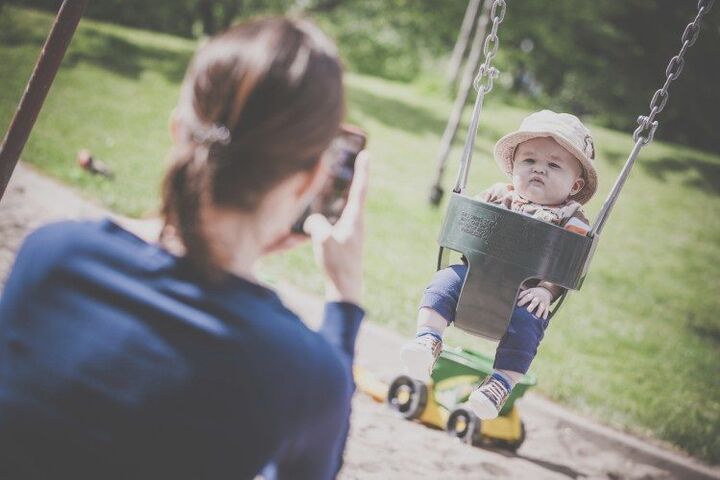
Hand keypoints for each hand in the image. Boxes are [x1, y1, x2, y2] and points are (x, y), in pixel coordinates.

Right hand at [304, 151, 368, 304]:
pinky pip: (340, 216)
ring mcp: (352, 231)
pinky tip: (329, 209)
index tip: (366, 154)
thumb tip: (312, 220)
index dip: (362, 170)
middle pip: (356, 193)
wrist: (346, 286)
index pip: (359, 189)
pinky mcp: (346, 239)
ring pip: (348, 205)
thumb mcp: (324, 242)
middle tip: (358, 158)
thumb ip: (317, 225)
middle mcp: (356, 223)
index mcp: (354, 220)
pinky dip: (336, 207)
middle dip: (356, 175)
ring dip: (346, 191)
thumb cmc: (337, 264)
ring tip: (343, 178)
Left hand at [517, 286, 552, 318]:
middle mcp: (538, 298)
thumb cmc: (534, 292)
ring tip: (536, 317)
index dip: (523, 301)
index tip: (518, 305)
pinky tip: (543, 319)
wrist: (546, 291)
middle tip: (528, 311)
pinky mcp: (547, 305)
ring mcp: (543, 302)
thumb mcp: (529, 290)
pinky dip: (545, 315)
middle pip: (535, 302)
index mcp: (532, 294)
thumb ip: (523, 294)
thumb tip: (517, 298)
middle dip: (531, 306)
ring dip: (539, 312)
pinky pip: (547, 310)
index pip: (527, 297)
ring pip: (542, 307)